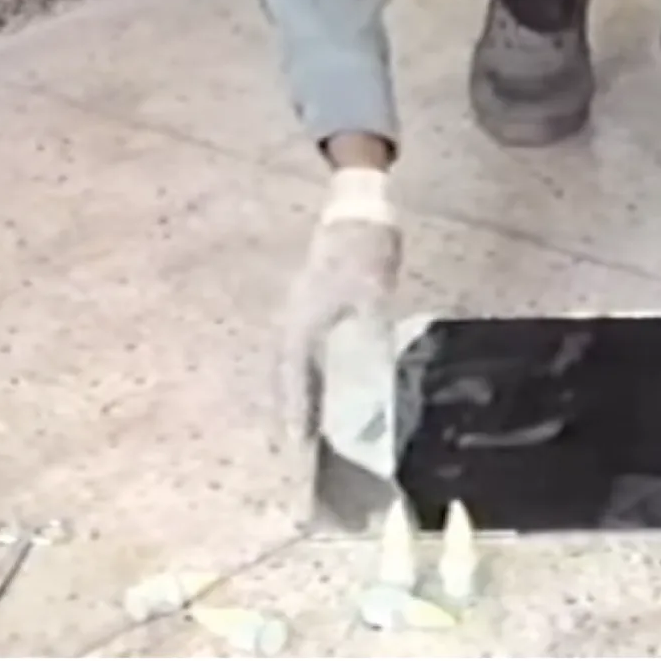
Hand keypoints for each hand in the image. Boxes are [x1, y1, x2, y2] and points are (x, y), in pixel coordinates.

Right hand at [276, 170, 400, 449]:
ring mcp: (301, 319)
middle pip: (288, 377)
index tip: (297, 441)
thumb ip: (369, 334)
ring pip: (294, 368)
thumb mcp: (371, 294)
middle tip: (302, 447)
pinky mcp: (313, 315)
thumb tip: (372, 375)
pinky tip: (325, 396)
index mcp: (301, 322)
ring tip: (310, 433)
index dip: (296, 409)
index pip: (294, 375)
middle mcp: (293, 325)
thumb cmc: (362, 253)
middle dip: (294, 412)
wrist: (356, 213)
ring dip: (300, 398)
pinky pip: (306, 357)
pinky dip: (311, 380)